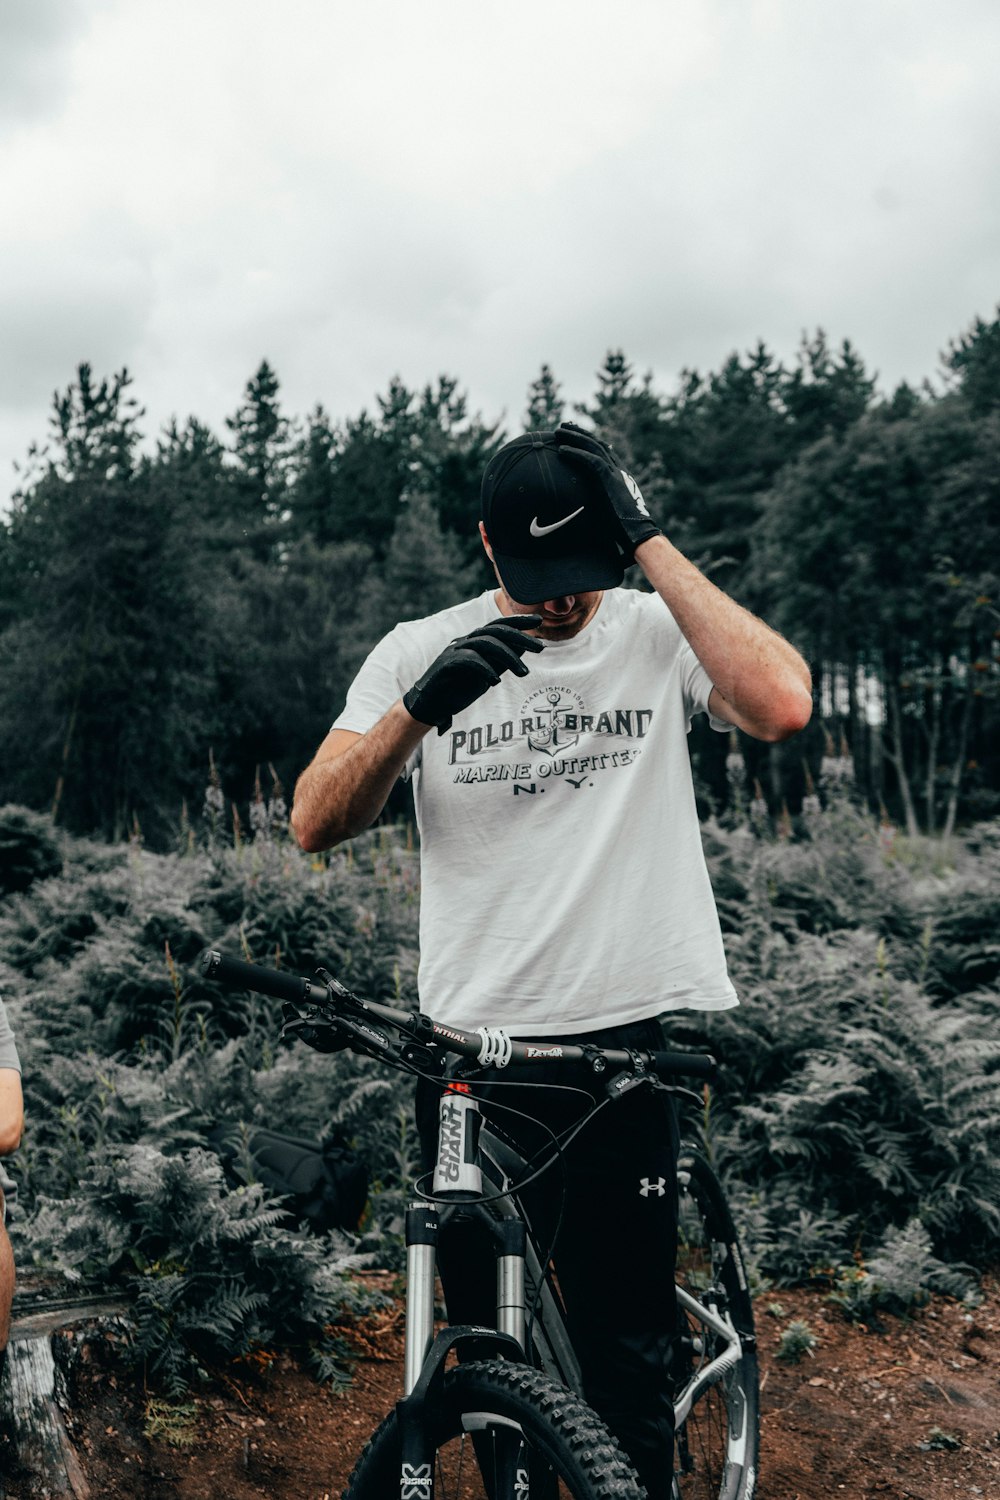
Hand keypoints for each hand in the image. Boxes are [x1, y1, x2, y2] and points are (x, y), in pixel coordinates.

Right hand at [403, 616, 542, 732]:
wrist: (430, 705)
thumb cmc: (458, 689)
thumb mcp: (486, 673)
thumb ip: (501, 661)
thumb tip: (523, 648)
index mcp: (474, 642)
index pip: (498, 626)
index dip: (518, 621)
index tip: (539, 621)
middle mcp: (465, 641)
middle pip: (495, 631)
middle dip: (520, 637)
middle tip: (541, 648)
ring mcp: (454, 651)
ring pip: (484, 643)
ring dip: (508, 656)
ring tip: (524, 673)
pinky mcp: (446, 664)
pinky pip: (469, 660)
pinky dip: (485, 668)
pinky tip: (496, 681)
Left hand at [554, 421, 659, 554]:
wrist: (639, 534)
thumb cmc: (625, 531)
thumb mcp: (611, 513)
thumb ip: (601, 506)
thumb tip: (587, 515)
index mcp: (620, 476)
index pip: (604, 451)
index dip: (589, 441)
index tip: (575, 435)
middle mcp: (619, 470)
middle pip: (597, 444)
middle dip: (579, 433)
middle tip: (563, 426)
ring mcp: (615, 473)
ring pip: (592, 447)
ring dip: (573, 437)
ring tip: (557, 431)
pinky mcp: (609, 479)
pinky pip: (589, 460)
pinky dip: (575, 454)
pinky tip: (561, 450)